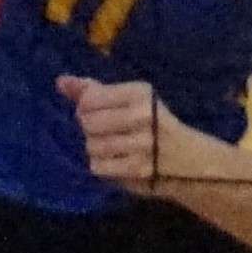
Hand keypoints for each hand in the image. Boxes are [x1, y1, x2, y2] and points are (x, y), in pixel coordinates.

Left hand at [59, 76, 234, 191]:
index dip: (86, 107)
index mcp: (140, 93)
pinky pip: (97, 166)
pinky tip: (117, 161)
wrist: (190, 161)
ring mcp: (141, 144)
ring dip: (96, 148)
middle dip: (90, 128)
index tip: (99, 111)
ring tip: (114, 147)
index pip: (89, 98)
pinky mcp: (138, 169)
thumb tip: (61, 82)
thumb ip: (94, 91)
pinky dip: (102, 165)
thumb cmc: (153, 124)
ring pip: (91, 145)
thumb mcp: (129, 101)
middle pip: (87, 122)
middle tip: (108, 131)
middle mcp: (142, 116)